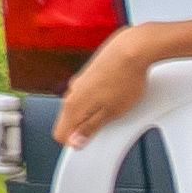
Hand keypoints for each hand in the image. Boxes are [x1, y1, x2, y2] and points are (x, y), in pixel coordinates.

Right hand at [50, 28, 160, 152]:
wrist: (132, 49)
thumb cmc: (124, 78)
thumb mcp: (110, 112)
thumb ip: (90, 128)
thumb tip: (75, 141)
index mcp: (72, 105)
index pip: (59, 133)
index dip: (74, 142)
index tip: (88, 143)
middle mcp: (71, 92)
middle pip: (67, 120)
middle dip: (82, 128)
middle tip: (105, 127)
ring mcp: (79, 82)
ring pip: (77, 106)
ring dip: (90, 113)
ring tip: (114, 109)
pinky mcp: (89, 74)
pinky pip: (86, 94)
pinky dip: (96, 99)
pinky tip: (114, 95)